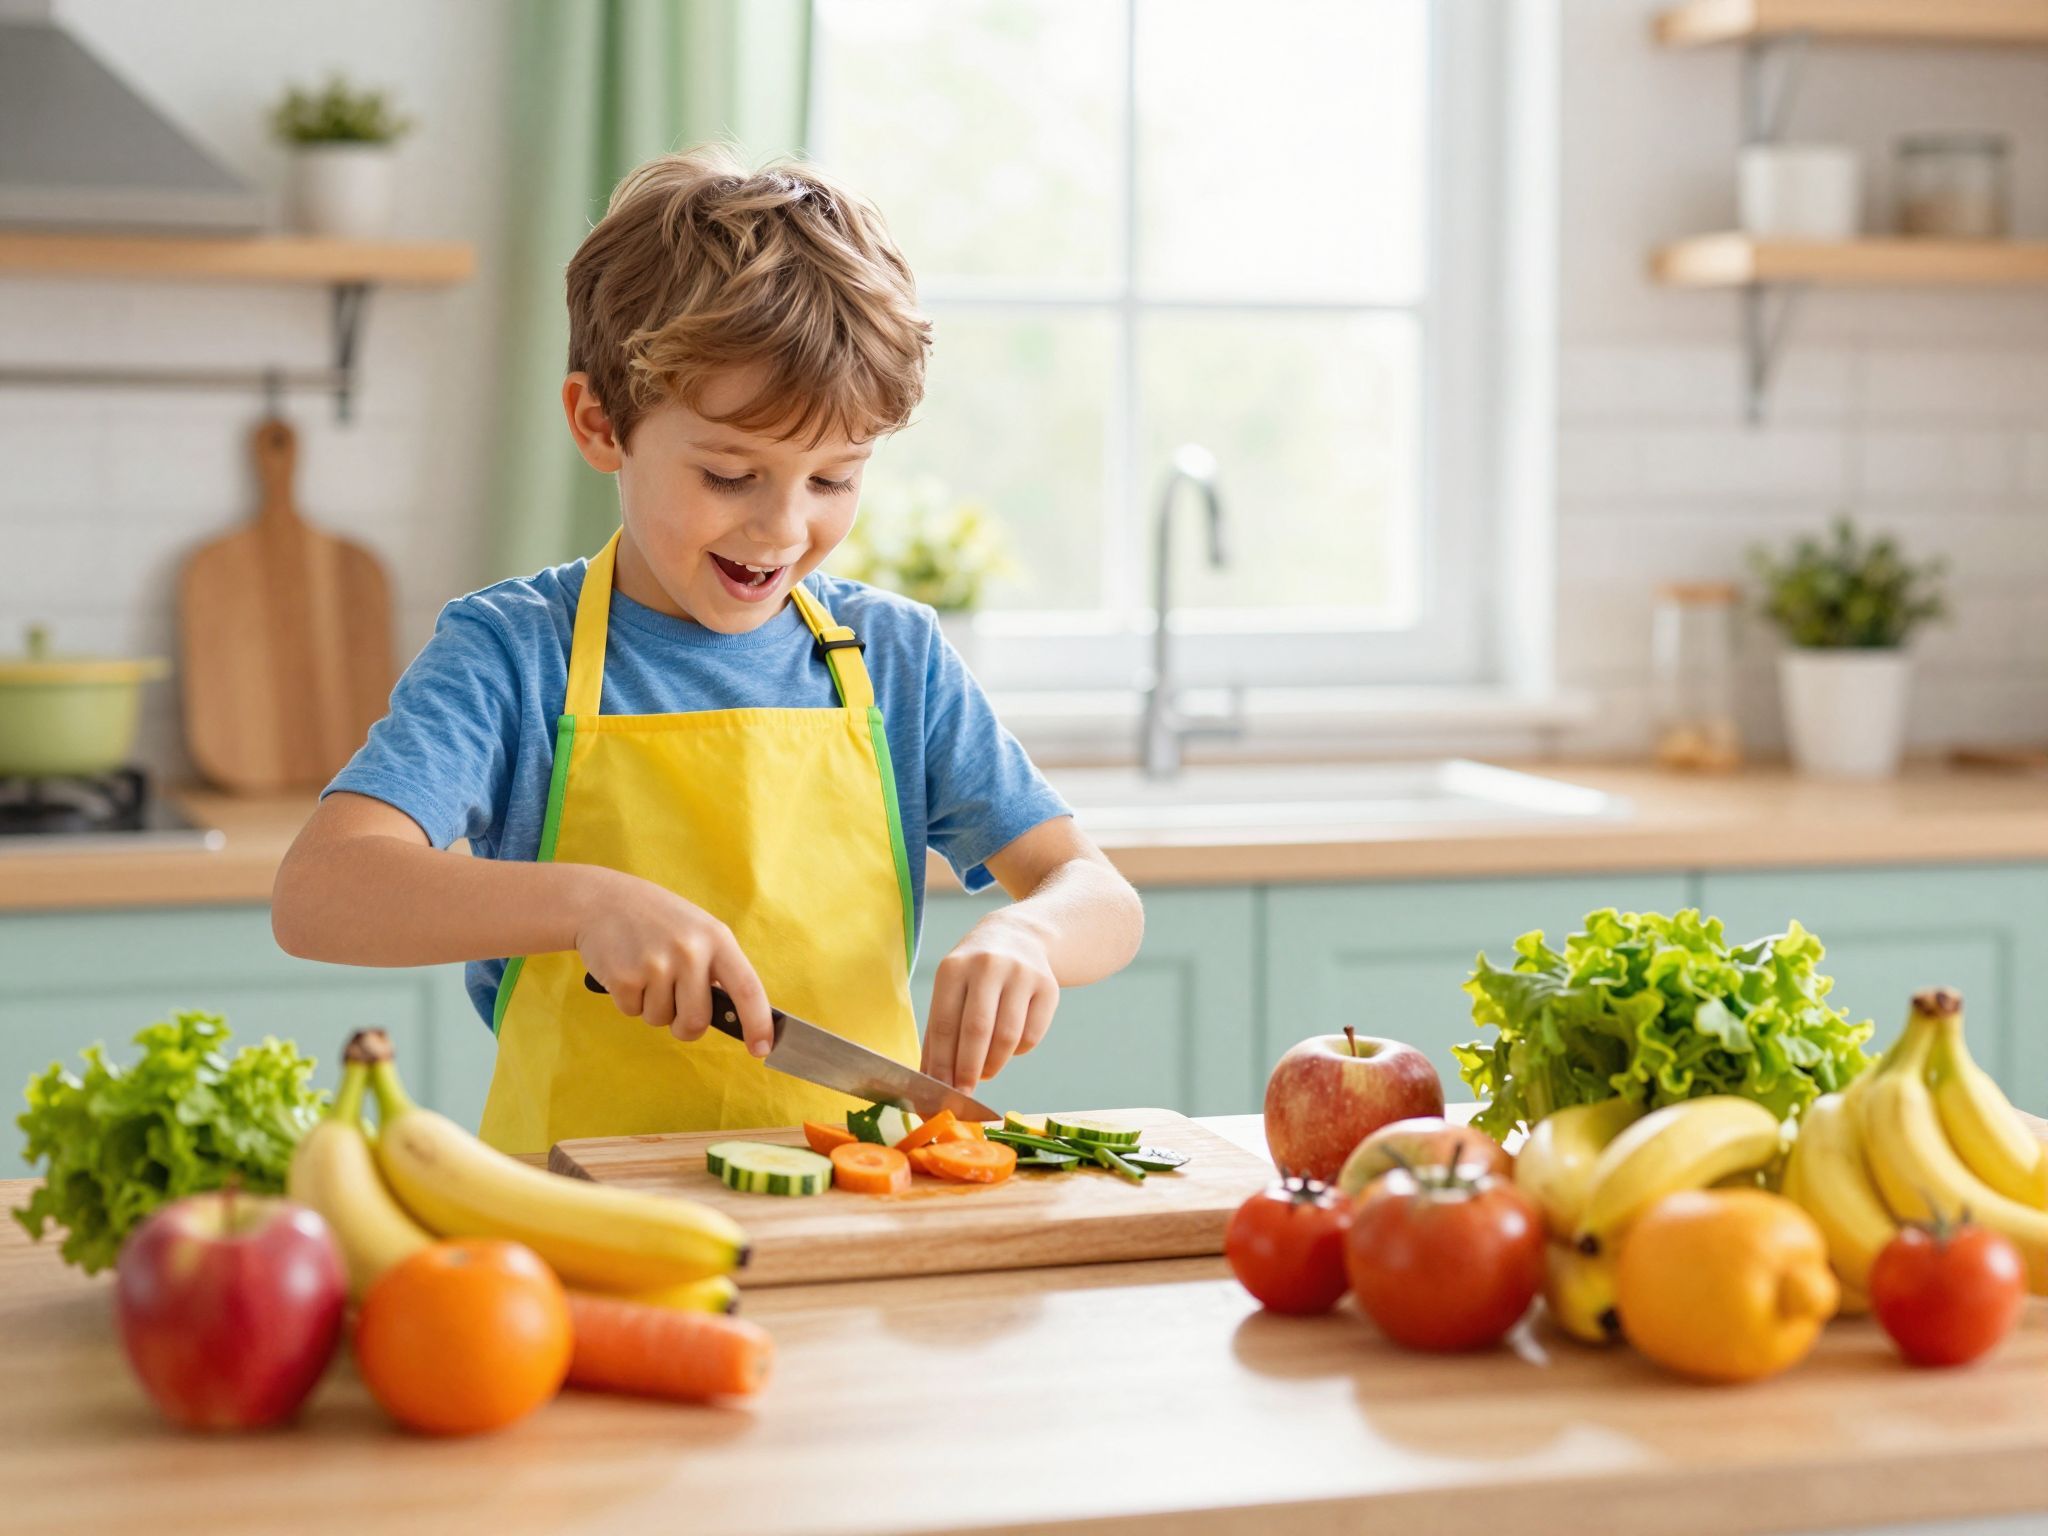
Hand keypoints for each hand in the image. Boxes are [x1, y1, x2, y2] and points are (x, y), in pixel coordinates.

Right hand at [570, 867, 773, 1053]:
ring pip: (661, 1020)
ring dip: (653, 1007)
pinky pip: (633, 1012)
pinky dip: (629, 1000)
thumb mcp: (699, 930)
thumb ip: (718, 967)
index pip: (748, 989)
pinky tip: (628, 970)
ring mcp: (656, 964)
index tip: (762, 1048)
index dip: (758, 1024)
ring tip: (646, 971)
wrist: (603, 900)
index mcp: (717, 939)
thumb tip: (736, 1015)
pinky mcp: (624, 977)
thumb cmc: (658, 920)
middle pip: (697, 1022)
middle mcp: (690, 952)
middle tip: (675, 1005)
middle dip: (685, 1026)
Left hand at [922, 915, 1059, 1089]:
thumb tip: (930, 1079)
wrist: (1019, 937)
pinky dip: (1017, 1052)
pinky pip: (1032, 1036)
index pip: (943, 1024)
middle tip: (964, 1093)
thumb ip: (939, 1032)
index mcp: (954, 968)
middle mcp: (988, 966)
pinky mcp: (1049, 987)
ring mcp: (1021, 975)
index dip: (941, 1064)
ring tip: (985, 1072)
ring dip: (993, 1065)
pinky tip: (1008, 1048)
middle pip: (977, 1031)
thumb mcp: (951, 988)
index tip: (939, 1092)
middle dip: (968, 1070)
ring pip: (1007, 1037)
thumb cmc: (974, 974)